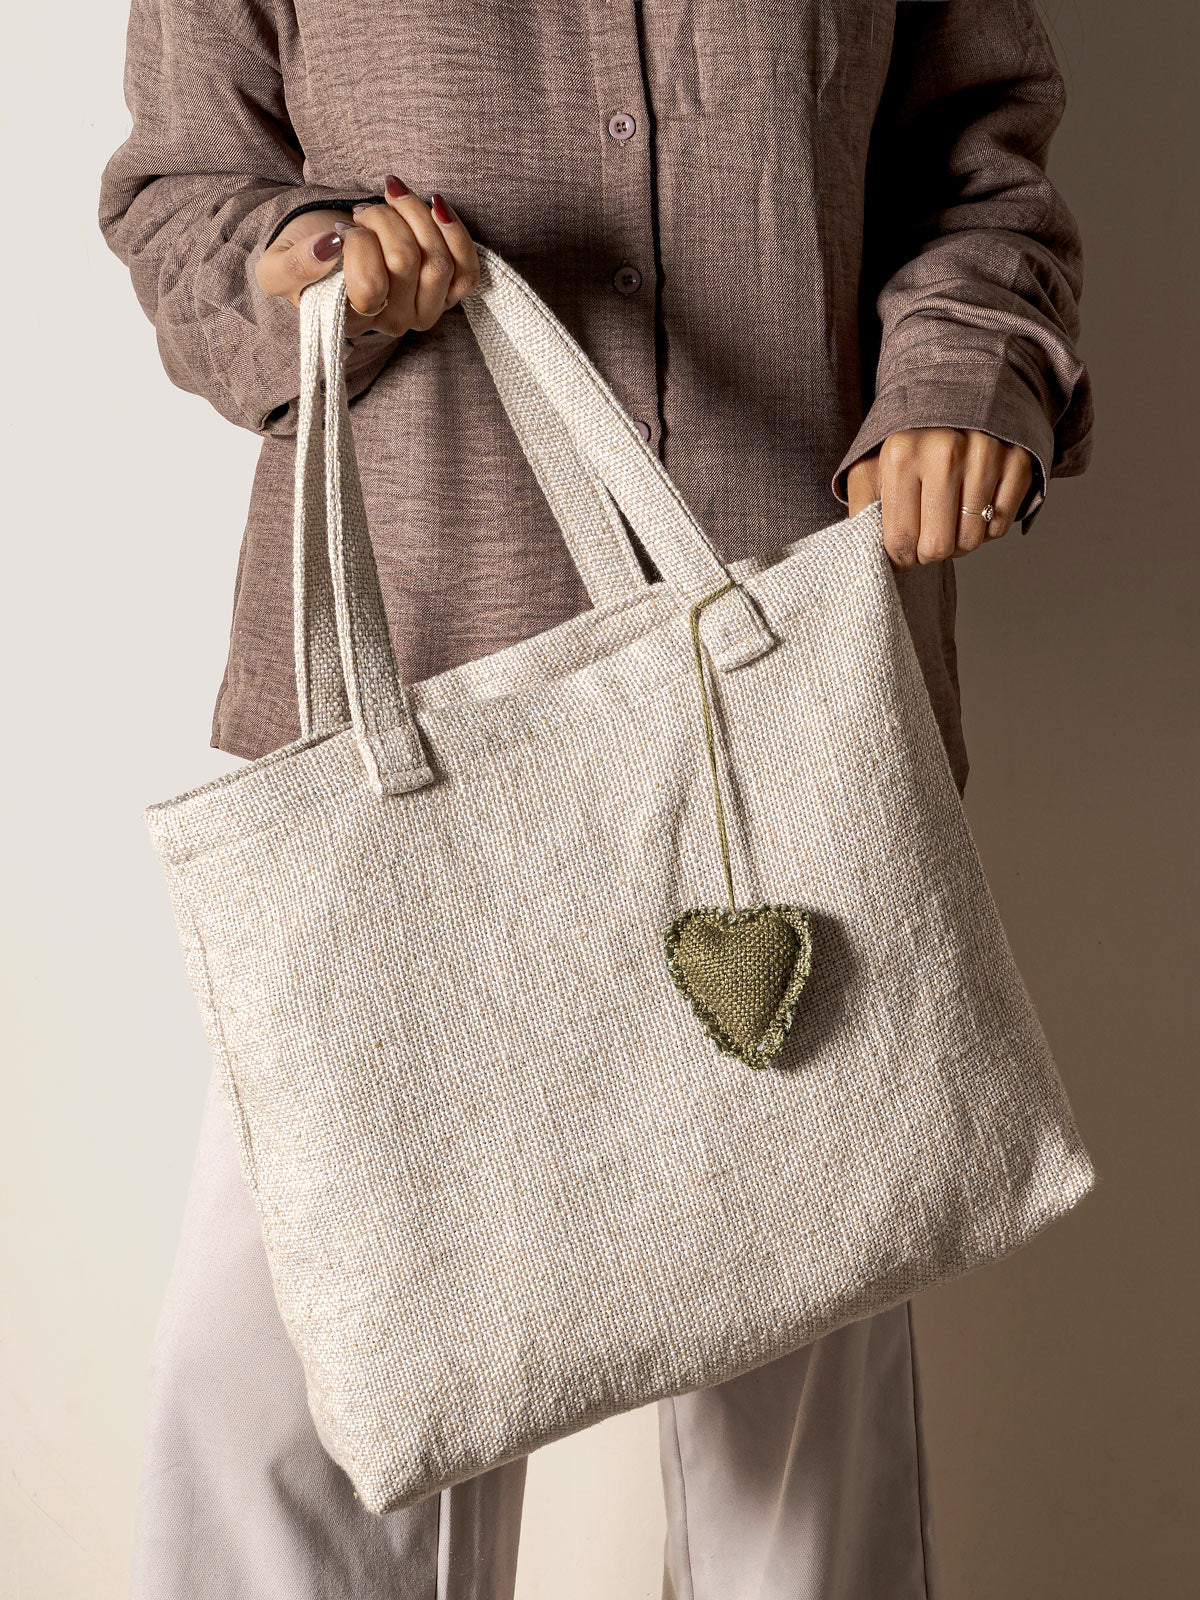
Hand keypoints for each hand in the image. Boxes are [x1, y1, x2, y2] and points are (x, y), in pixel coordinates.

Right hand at [255, 178, 479, 340]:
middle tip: (363, 213)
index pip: (370, 286)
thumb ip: (295, 265)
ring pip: (437, 260)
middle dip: (383, 219)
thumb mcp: (277, 264)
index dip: (357, 244)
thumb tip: (330, 246)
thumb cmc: (304, 255)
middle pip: (406, 262)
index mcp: (353, 320)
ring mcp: (425, 308)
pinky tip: (434, 207)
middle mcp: (394, 321)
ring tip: (390, 205)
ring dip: (414, 216)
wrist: (329, 249)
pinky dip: (453, 231)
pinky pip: (467, 268)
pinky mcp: (448, 289)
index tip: (341, 228)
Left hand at [846, 429, 1033, 568]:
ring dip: (959, 541)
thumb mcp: (870, 467)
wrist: (957, 392)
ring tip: (949, 519)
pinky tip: (975, 506)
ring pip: (971, 541)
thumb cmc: (909, 441)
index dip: (900, 558)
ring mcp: (985, 455)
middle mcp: (944, 452)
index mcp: (901, 455)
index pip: (900, 540)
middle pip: (938, 547)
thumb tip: (867, 552)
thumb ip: (862, 509)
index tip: (902, 552)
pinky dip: (986, 527)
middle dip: (929, 553)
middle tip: (926, 536)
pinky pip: (1000, 527)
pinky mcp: (1017, 461)